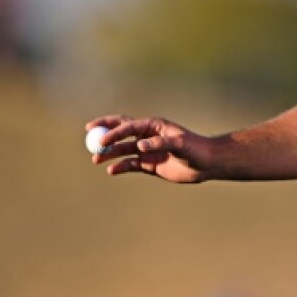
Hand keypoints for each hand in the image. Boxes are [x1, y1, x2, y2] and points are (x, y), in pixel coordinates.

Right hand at [85, 115, 212, 182]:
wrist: (206, 164)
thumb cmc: (196, 149)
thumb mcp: (180, 144)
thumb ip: (160, 143)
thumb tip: (139, 146)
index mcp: (153, 126)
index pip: (128, 126)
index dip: (113, 131)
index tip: (100, 138)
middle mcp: (147, 136)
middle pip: (121, 132)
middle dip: (104, 134)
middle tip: (89, 138)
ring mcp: (147, 150)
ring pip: (123, 150)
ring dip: (109, 154)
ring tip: (96, 160)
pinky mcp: (149, 164)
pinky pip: (130, 164)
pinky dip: (120, 167)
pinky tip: (112, 171)